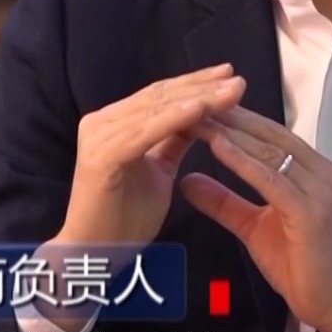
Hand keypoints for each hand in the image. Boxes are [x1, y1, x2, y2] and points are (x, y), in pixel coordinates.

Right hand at [54, 64, 246, 251]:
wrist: (95, 255)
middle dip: (201, 85)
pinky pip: (145, 133)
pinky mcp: (102, 156)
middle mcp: (101, 122)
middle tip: (237, 78)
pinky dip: (174, 119)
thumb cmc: (124, 219)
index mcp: (113, 123)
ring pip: (156, 110)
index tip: (229, 76)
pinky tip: (201, 110)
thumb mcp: (158, 170)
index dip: (195, 83)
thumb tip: (199, 115)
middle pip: (159, 96)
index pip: (159, 95)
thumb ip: (172, 140)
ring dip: (197, 98)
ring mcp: (99, 136)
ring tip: (230, 91)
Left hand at [180, 107, 331, 331]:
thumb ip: (224, 201)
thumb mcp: (253, 227)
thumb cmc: (301, 267)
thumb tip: (187, 180)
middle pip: (268, 134)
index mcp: (311, 171)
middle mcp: (320, 172)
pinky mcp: (311, 211)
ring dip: (229, 132)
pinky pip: (271, 179)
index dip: (234, 119)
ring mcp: (319, 189)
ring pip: (268, 151)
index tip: (198, 106)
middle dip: (228, 117)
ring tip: (195, 116)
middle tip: (190, 99)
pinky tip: (217, 146)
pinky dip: (243, 161)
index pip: (268, 135)